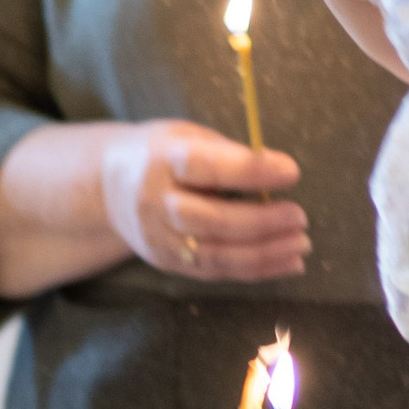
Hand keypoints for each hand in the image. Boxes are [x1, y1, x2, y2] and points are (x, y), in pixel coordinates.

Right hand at [99, 120, 308, 281]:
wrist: (107, 188)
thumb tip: (279, 171)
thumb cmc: (162, 154)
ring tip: (301, 245)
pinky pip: (216, 271)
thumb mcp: (188, 136)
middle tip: (300, 217)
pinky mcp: (168, 262)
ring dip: (264, 253)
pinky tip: (287, 263)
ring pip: (215, 254)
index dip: (251, 171)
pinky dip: (256, 270)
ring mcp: (160, 238)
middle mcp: (156, 202)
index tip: (291, 172)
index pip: (208, 168)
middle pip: (210, 220)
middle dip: (261, 222)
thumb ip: (228, 153)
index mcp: (163, 160)